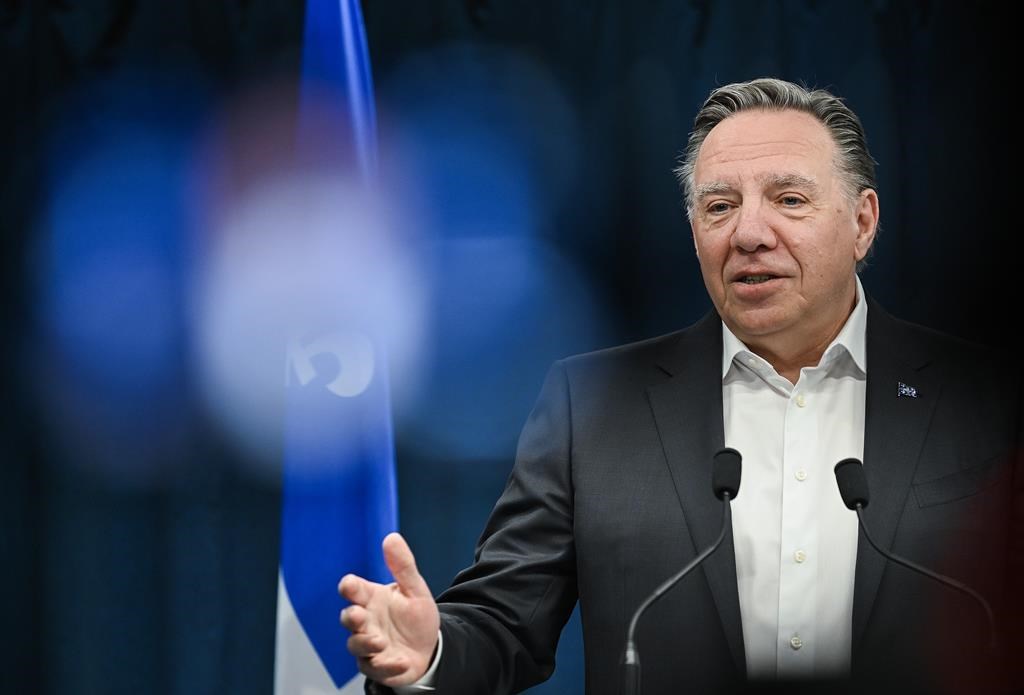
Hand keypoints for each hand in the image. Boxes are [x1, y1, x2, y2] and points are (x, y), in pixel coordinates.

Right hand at [339, 532, 440, 686]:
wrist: (429, 648)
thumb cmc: (415, 617)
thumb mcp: (415, 589)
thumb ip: (403, 566)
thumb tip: (391, 537)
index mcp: (371, 598)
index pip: (353, 590)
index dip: (349, 587)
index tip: (349, 585)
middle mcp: (366, 621)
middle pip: (348, 618)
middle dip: (351, 617)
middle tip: (358, 615)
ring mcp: (369, 645)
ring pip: (356, 645)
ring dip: (365, 643)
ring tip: (380, 641)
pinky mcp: (378, 666)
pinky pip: (376, 668)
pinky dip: (387, 665)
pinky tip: (401, 661)